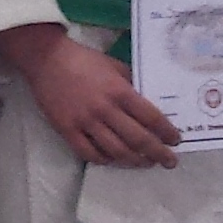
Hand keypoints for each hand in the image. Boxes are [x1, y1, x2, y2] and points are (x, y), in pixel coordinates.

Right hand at [0, 21, 181, 167]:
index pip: (151, 118)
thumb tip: (151, 103)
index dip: (167, 132)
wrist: (46, 59)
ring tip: (145, 163)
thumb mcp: (114, 66)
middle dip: (158, 153)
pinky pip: (89, 153)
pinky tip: (114, 160)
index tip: (176, 140)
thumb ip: (131, 85)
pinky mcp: (67, 130)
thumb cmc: (84, 60)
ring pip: (116, 151)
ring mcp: (85, 122)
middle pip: (138, 139)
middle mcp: (105, 109)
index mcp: (120, 91)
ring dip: (135, 161)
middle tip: (170, 161)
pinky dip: (105, 160)